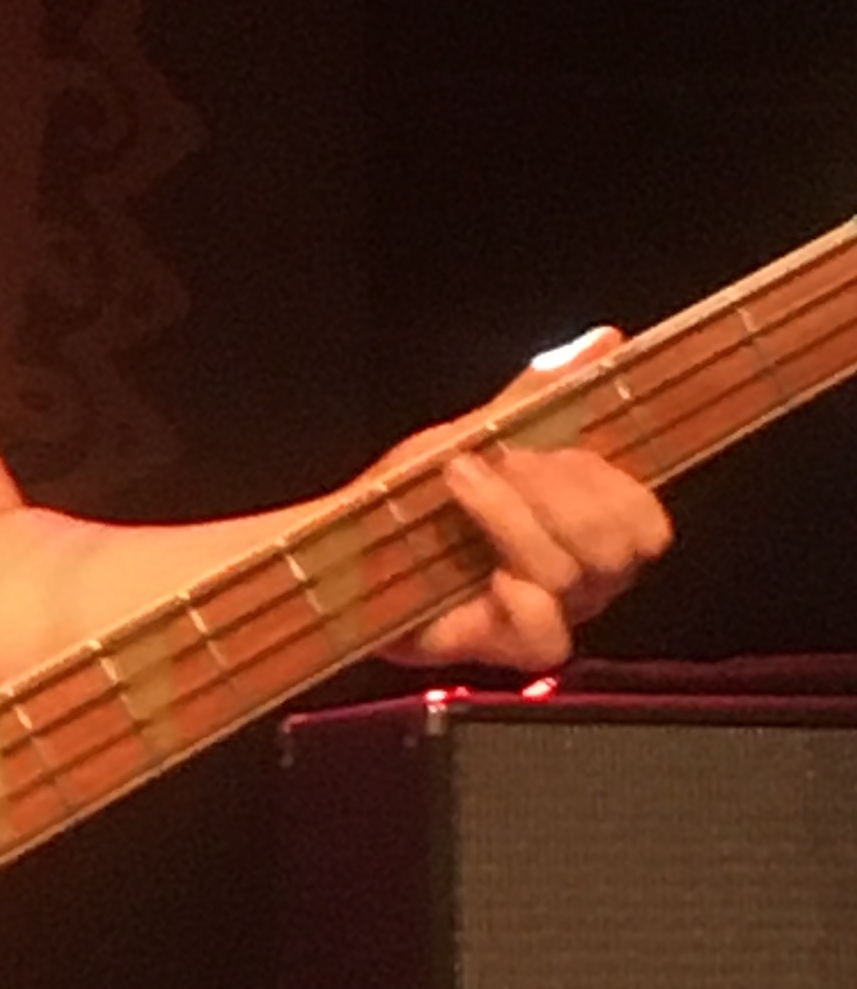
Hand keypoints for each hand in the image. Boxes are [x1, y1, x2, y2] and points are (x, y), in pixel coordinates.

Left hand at [386, 332, 674, 671]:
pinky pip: (549, 637)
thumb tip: (608, 338)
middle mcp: (584, 578)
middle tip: (492, 462)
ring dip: (511, 518)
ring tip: (457, 483)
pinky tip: (483, 577)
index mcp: (589, 526)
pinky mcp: (506, 650)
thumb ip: (542, 397)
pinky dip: (518, 598)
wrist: (341, 544)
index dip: (609, 482)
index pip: (647, 518)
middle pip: (620, 545)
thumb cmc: (415, 494)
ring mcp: (549, 616)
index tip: (542, 447)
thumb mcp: (477, 432)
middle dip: (554, 490)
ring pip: (574, 574)